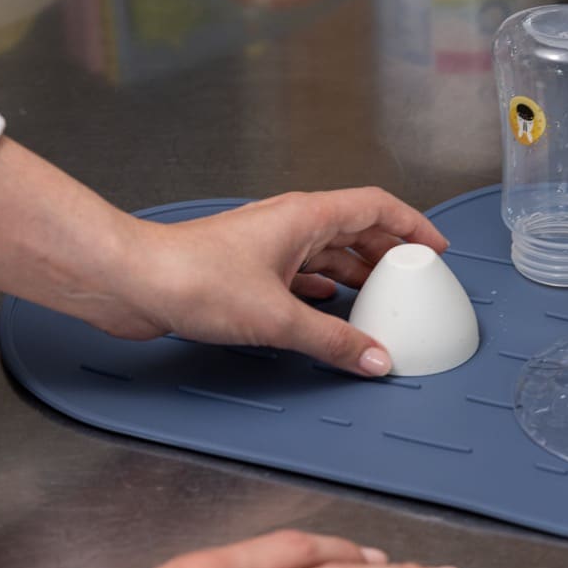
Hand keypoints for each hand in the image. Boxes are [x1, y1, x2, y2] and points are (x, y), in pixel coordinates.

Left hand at [0, 138, 446, 377]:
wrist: (130, 280)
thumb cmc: (192, 278)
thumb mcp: (277, 317)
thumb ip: (333, 340)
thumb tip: (377, 360)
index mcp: (306, 217)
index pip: (376, 207)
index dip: (412, 224)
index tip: (436, 248)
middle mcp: (289, 225)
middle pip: (355, 230)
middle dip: (388, 252)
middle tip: (414, 278)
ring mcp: (267, 247)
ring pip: (326, 254)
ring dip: (355, 274)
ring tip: (380, 300)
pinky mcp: (246, 271)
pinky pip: (300, 275)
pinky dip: (322, 291)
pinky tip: (328, 309)